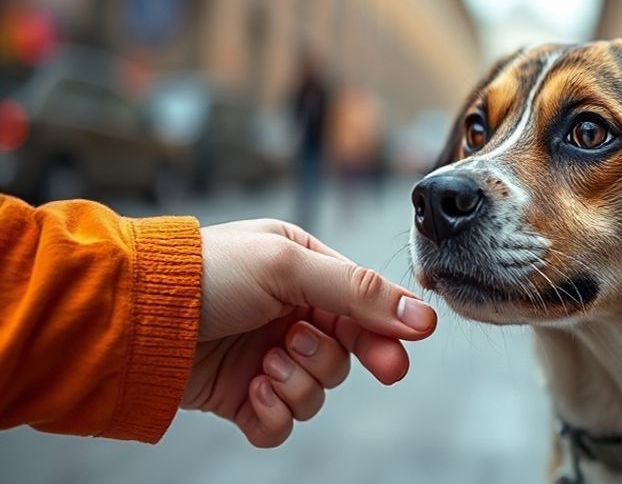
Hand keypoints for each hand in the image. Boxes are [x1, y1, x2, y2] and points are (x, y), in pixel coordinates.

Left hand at [181, 219, 435, 447]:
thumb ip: (356, 291)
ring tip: (268, 363)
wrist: (136, 316)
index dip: (386, 329)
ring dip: (298, 381)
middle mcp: (288, 314)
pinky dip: (273, 413)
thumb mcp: (287, 266)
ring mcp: (266, 356)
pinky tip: (254, 392)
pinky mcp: (244, 396)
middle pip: (345, 351)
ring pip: (317, 388)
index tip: (404, 353)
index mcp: (303, 271)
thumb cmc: (207, 273)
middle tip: (359, 366)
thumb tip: (421, 314)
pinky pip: (281, 420)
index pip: (361, 304)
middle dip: (336, 357)